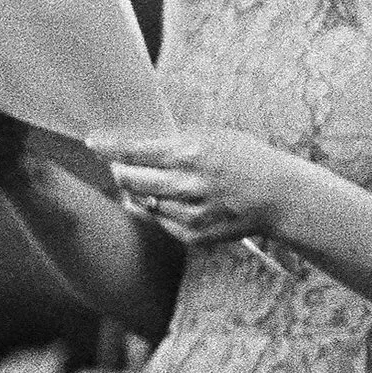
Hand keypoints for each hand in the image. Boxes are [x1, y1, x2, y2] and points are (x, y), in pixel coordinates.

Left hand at [91, 126, 297, 249]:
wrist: (279, 196)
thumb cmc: (246, 158)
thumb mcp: (214, 136)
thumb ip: (176, 139)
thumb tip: (138, 141)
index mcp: (190, 153)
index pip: (134, 150)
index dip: (108, 146)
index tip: (92, 141)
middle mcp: (186, 184)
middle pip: (129, 179)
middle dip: (119, 170)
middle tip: (120, 164)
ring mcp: (189, 213)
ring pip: (142, 203)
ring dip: (139, 191)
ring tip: (151, 181)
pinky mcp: (193, 236)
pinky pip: (159, 221)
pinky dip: (157, 210)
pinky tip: (170, 200)